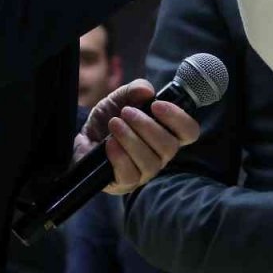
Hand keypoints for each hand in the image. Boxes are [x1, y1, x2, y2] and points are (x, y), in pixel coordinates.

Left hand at [74, 79, 200, 195]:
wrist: (83, 136)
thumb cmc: (111, 117)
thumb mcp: (121, 97)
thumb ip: (136, 89)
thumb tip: (148, 92)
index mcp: (168, 132)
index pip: (190, 131)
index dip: (178, 118)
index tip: (156, 105)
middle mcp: (161, 154)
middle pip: (170, 147)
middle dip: (146, 126)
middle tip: (126, 112)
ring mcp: (146, 171)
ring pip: (150, 161)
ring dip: (130, 139)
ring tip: (114, 124)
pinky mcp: (126, 183)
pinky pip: (130, 174)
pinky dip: (119, 156)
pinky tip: (109, 144)